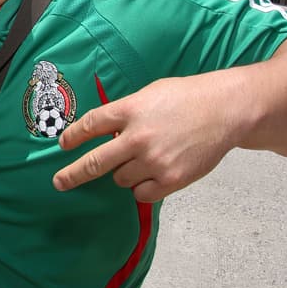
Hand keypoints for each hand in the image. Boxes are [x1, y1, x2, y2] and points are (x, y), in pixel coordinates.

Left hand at [52, 75, 234, 202]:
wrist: (227, 110)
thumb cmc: (188, 98)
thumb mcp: (150, 94)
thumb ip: (125, 113)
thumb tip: (103, 133)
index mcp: (130, 110)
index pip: (90, 126)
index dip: (73, 137)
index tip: (63, 145)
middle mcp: (137, 137)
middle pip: (94, 162)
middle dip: (72, 175)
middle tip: (59, 182)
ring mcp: (154, 160)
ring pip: (120, 179)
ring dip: (124, 173)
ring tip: (145, 158)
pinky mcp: (171, 179)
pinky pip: (142, 193)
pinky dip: (142, 187)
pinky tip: (154, 173)